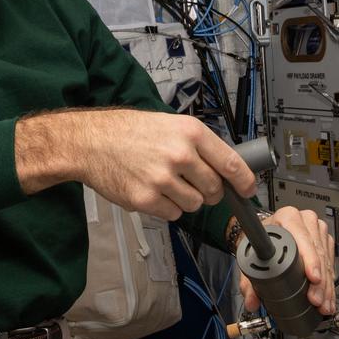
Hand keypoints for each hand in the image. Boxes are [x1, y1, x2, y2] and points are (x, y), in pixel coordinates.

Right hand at [15, 108, 256, 221]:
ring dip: (186, 200)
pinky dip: (167, 208)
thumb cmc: (128, 131)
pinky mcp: (146, 199)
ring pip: (194, 205)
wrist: (91, 142)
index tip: (248, 189)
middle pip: (214, 189)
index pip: (230, 163)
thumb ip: (197, 144)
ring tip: (166, 184)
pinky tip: (152, 191)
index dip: (244, 181)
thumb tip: (225, 168)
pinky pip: (173, 214)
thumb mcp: (169, 124)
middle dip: (209, 191)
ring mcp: (162, 179)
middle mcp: (180, 155)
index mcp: (190, 132)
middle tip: (193, 184)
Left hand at [238, 205, 336, 315]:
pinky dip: (329, 283)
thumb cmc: (262, 237)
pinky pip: (330, 264)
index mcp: (287, 217)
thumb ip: (248, 278)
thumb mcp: (252, 252)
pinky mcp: (324, 241)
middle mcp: (305, 221)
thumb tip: (251, 301)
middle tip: (316, 299)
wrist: (267, 231)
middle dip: (319, 281)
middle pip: (318, 253)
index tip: (312, 278)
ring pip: (326, 261)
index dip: (310, 259)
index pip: (303, 238)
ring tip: (322, 304)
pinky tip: (328, 297)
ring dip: (326, 286)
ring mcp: (317, 231)